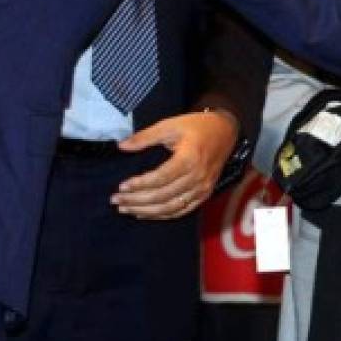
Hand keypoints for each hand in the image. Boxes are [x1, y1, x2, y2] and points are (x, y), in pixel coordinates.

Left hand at [112, 109, 238, 218]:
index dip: (139, 184)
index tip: (121, 186)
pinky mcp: (204, 193)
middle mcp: (198, 176)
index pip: (160, 178)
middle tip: (116, 200)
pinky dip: (162, 215)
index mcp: (190, 157)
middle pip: (163, 195)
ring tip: (126, 208)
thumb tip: (121, 146)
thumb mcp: (170, 125)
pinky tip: (145, 213)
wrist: (225, 131)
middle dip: (136, 200)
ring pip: (171, 207)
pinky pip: (182, 210)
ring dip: (146, 211)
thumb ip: (146, 137)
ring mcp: (203, 187)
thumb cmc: (196, 126)